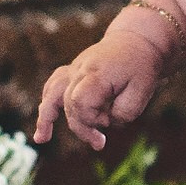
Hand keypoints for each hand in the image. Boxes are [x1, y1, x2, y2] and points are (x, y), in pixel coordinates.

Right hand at [33, 32, 162, 149]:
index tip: (109, 121)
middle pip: (68, 104)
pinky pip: (52, 87)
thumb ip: (125, 112)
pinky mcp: (72, 72)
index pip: (79, 101)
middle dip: (82, 127)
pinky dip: (46, 105)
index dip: (91, 119)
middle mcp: (80, 70)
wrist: (136, 41)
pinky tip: (43, 127)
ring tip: (42, 139)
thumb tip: (107, 122)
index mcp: (97, 74)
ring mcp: (73, 70)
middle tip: (100, 143)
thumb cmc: (140, 68)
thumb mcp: (142, 92)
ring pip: (52, 94)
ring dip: (46, 117)